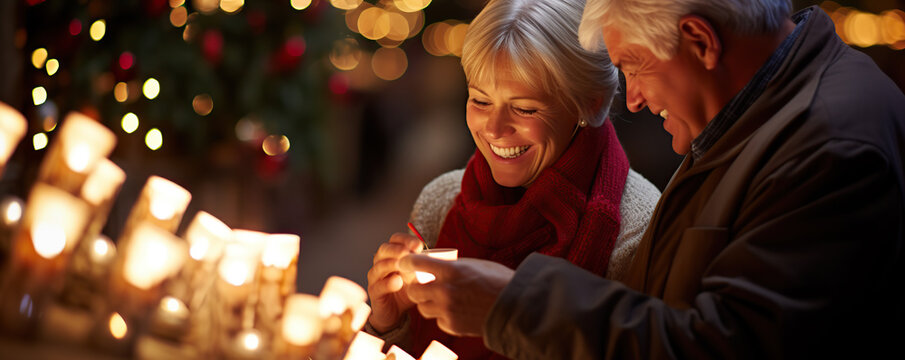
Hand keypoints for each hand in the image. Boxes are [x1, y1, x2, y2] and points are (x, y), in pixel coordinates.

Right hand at [366, 233, 423, 332]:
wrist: (395, 313)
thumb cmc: (407, 290)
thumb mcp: (417, 276)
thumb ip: (423, 267)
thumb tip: (438, 258)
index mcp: (392, 255)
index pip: (395, 240)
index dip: (405, 240)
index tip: (419, 245)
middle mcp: (381, 263)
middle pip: (384, 249)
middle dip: (396, 249)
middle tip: (408, 253)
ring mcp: (375, 278)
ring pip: (379, 266)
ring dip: (391, 264)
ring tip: (403, 265)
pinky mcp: (374, 292)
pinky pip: (378, 286)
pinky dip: (387, 283)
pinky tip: (397, 282)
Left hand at [400, 255, 514, 336]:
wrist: (516, 306)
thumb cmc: (498, 281)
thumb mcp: (474, 265)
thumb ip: (451, 267)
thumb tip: (434, 266)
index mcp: (450, 271)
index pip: (415, 264)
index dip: (408, 263)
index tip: (407, 264)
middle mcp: (444, 291)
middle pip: (413, 290)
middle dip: (416, 287)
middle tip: (424, 285)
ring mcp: (447, 310)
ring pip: (422, 308)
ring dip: (428, 303)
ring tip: (442, 298)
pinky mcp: (452, 325)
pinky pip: (438, 320)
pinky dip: (443, 316)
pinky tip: (456, 310)